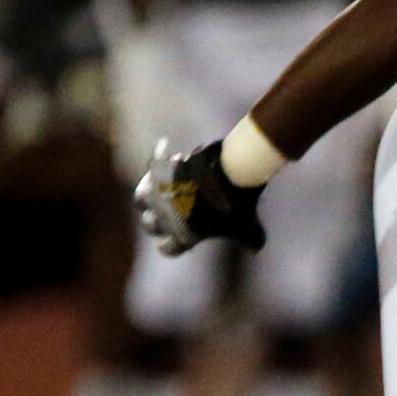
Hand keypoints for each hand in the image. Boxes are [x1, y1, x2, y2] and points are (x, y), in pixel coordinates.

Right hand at [133, 137, 265, 255]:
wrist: (226, 177)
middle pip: (150, 224)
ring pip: (140, 197)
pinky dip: (156, 156)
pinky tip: (163, 146)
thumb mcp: (247, 227)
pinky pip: (152, 163)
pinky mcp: (156, 173)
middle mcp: (163, 219)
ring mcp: (156, 195)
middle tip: (168, 212)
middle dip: (156, 220)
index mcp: (182, 237)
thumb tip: (256, 250)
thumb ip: (251, 239)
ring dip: (147, 193)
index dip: (171, 246)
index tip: (178, 239)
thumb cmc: (236, 206)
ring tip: (157, 187)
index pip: (167, 249)